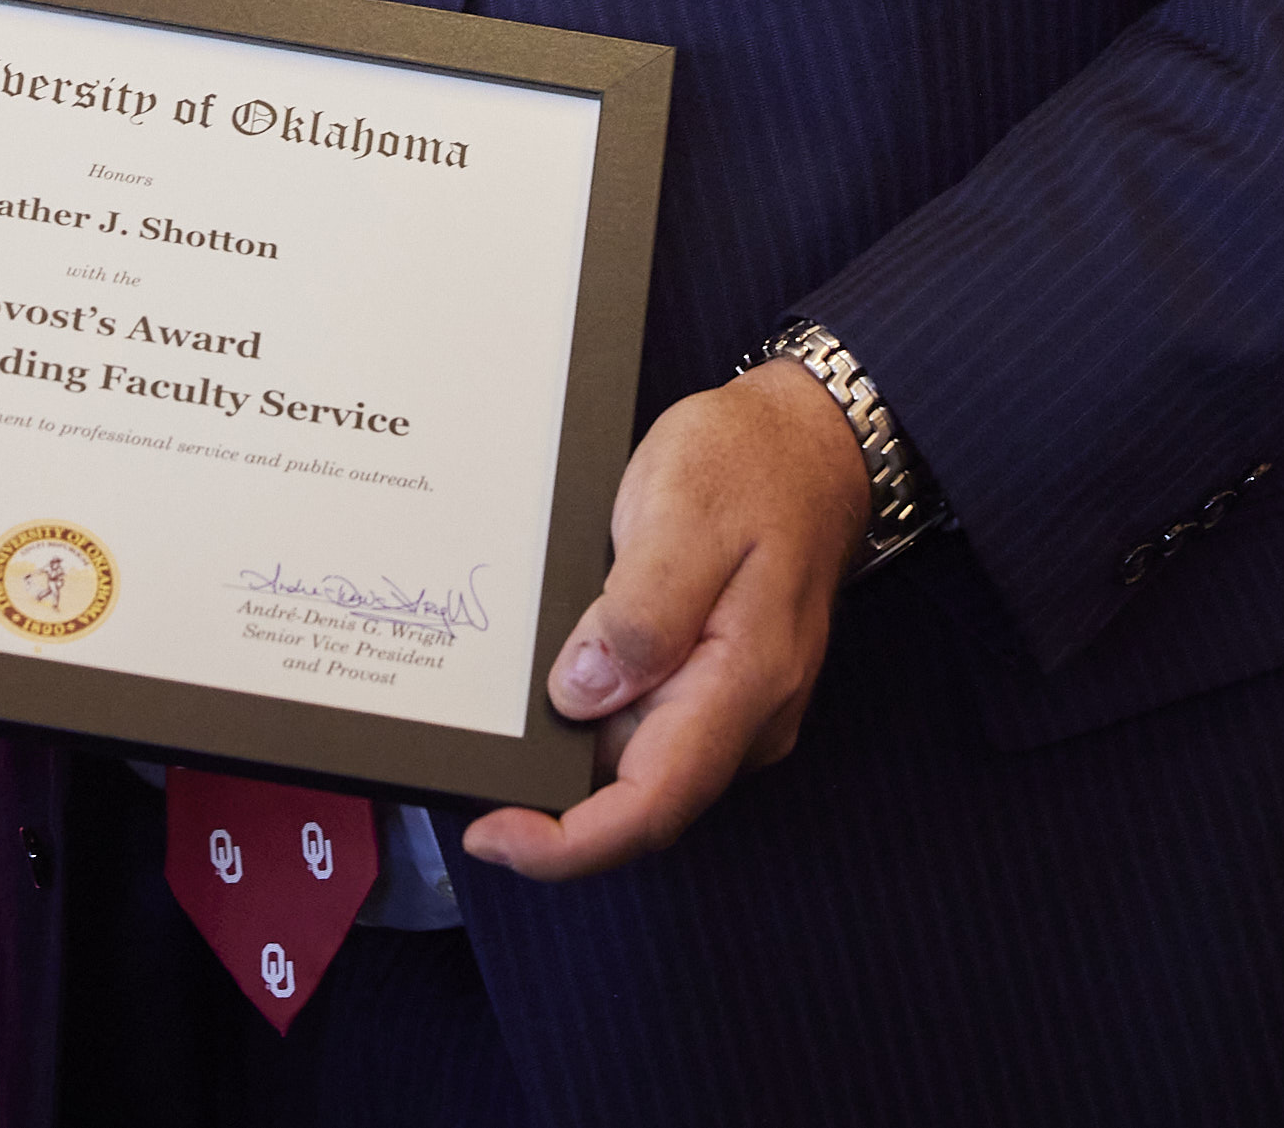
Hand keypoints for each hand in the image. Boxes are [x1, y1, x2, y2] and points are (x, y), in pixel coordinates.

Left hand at [460, 358, 870, 882]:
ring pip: (637, 760)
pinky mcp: (717, 682)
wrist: (810, 439)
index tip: (493, 835)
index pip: (652, 805)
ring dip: (570, 748)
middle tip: (473, 758)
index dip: (567, 843)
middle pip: (635, 794)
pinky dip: (594, 714)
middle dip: (552, 796)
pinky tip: (555, 672)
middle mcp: (746, 715)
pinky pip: (648, 722)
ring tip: (502, 697)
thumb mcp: (682, 516)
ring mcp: (734, 703)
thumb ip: (638, 614)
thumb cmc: (749, 465)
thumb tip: (580, 696)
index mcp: (742, 683)